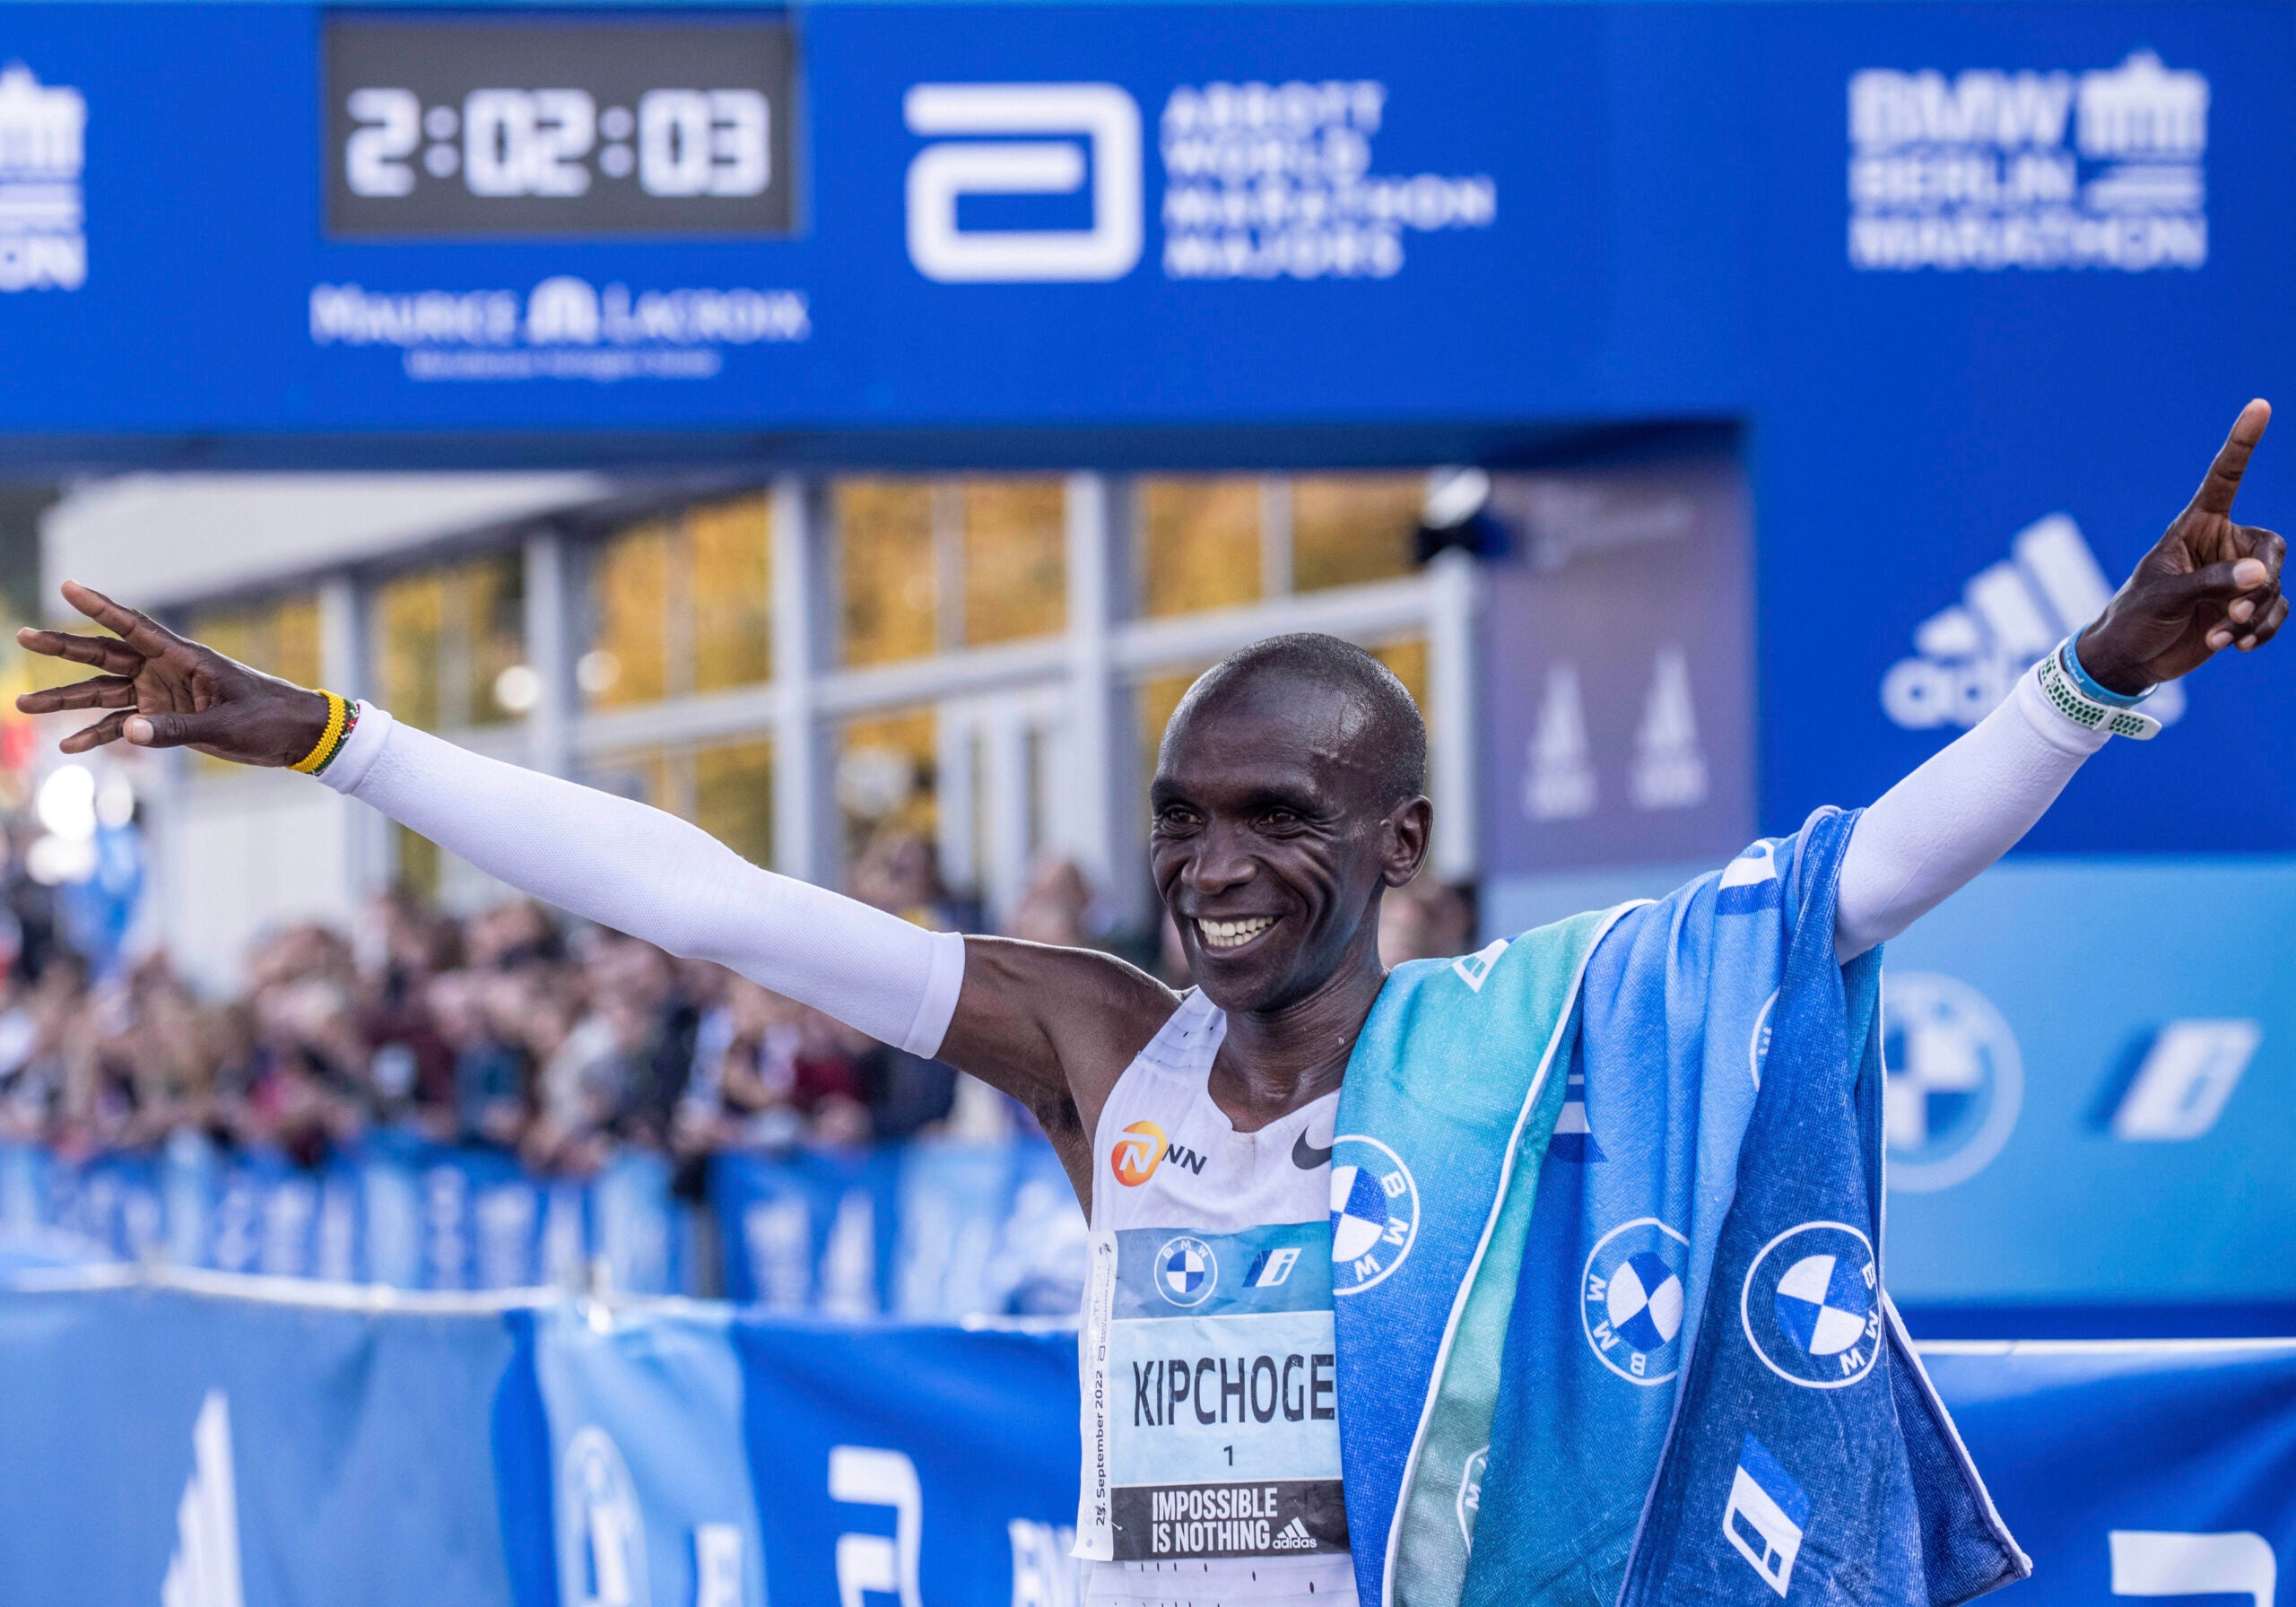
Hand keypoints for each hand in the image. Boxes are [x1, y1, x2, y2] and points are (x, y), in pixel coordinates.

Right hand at [13, 580, 333, 764]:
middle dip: (64, 648)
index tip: (67, 587)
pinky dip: (98, 734)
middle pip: (105, 656)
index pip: (134, 627)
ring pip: (105, 692)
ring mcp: (163, 694)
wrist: (295, 736)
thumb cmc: (268, 719)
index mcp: (185, 658)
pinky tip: (69, 746)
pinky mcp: (166, 718)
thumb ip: (176, 729)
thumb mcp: (225, 725)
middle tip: (23, 638)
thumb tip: (127, 731)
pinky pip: (123, 724)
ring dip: (67, 700)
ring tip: (24, 704)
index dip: (100, 607)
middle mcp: (166, 671)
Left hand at [2078, 399, 2287, 693]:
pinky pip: (2274, 611)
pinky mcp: (2242, 607)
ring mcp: (2235, 577)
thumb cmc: (2133, 619)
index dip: (2242, 443)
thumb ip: (2211, 582)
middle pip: (2271, 548)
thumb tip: (2261, 573)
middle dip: (2262, 582)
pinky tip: (2237, 647)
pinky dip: (2262, 629)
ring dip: (2256, 614)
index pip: (2225, 478)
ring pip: (2274, 584)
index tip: (2259, 405)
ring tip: (2224, 635)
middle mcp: (2221, 546)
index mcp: (2195, 527)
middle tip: (2234, 611)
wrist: (2129, 660)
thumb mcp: (2165, 597)